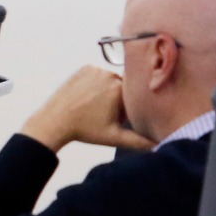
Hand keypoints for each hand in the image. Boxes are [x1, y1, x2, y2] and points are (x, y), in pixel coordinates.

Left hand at [21, 66, 153, 152]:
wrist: (54, 121)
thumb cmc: (85, 130)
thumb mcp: (114, 137)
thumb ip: (140, 141)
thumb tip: (160, 146)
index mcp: (119, 90)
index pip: (137, 96)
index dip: (130, 109)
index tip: (117, 118)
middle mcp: (109, 75)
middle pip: (125, 88)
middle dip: (120, 100)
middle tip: (103, 114)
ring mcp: (96, 70)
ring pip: (112, 81)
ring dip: (108, 91)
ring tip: (94, 107)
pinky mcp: (85, 68)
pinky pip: (99, 75)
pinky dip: (97, 84)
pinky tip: (88, 97)